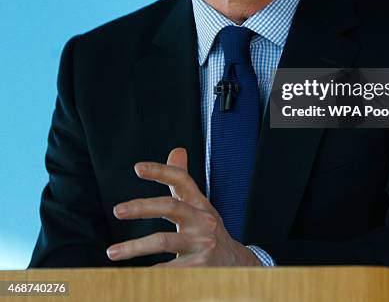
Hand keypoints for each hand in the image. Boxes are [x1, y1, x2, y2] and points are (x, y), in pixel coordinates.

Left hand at [106, 147, 260, 266]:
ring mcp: (203, 243)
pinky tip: (137, 276)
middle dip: (142, 207)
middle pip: (170, 206)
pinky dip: (152, 272)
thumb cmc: (209, 232)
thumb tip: (177, 150)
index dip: (161, 171)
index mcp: (199, 204)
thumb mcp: (200, 206)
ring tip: (111, 252)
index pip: (182, 180)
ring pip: (164, 240)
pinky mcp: (201, 267)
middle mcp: (203, 220)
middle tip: (117, 210)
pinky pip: (170, 269)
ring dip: (135, 246)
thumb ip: (183, 182)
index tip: (138, 168)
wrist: (237, 265)